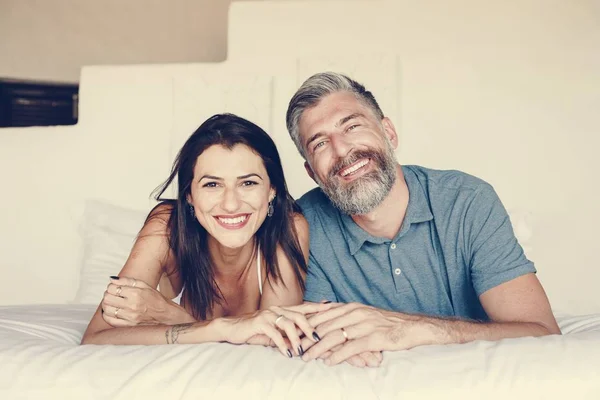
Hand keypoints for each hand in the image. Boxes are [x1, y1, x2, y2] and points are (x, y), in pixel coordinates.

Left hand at [102, 276, 193, 326]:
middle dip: (107, 294)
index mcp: (135, 293)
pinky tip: (112, 311)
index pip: (112, 288)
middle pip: (107, 298)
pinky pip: (111, 321)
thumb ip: (127, 281)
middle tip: (112, 294)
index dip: (110, 286)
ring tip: (112, 302)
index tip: (114, 287)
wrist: (165, 313)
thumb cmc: (155, 298)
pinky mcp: (129, 325)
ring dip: (107, 304)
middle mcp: (131, 306)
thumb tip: (112, 280)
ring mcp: (129, 317)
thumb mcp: (144, 285)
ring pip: (107, 310)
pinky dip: (107, 315)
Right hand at [222, 302, 334, 357]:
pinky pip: (274, 334)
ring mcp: (268, 315)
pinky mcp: (259, 323)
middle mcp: (277, 309)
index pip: (304, 307)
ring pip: (288, 324)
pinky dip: (282, 344)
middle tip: (318, 339)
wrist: (232, 328)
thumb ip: (288, 333)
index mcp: (282, 310)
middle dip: (309, 327)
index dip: (318, 306)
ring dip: (295, 339)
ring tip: (300, 351)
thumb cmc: (255, 330)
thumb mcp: (274, 331)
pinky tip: (287, 353)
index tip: (332, 307)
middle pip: (299, 315)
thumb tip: (304, 340)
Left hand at [301, 302, 425, 365]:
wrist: (411, 327)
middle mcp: (355, 313)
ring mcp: (364, 325)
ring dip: (317, 348)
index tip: (294, 332)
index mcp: (351, 307)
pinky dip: (338, 356)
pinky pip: (350, 347)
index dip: (307, 324)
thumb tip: (328, 321)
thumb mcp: (364, 314)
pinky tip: (329, 362)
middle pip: (325, 326)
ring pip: (334, 337)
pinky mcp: (372, 338)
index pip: (323, 315)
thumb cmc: (386, 323)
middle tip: (294, 347)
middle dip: (307, 337)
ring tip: (306, 357)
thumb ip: (347, 316)